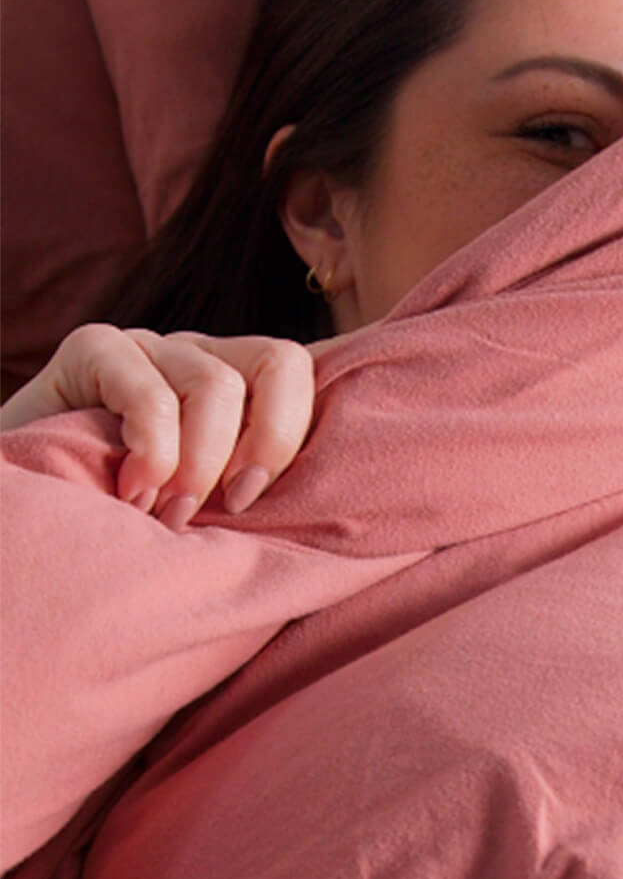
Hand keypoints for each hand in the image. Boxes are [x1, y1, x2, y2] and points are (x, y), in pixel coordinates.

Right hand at [0, 325, 314, 527]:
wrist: (34, 527)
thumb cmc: (134, 530)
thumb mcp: (213, 512)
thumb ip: (257, 495)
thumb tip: (332, 520)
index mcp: (244, 389)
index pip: (302, 374)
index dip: (293, 433)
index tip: (255, 502)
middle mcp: (204, 359)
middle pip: (278, 361)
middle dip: (263, 442)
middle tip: (227, 508)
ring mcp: (152, 349)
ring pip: (216, 383)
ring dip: (199, 462)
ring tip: (166, 516)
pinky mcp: (95, 351)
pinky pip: (147, 387)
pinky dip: (151, 449)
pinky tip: (129, 495)